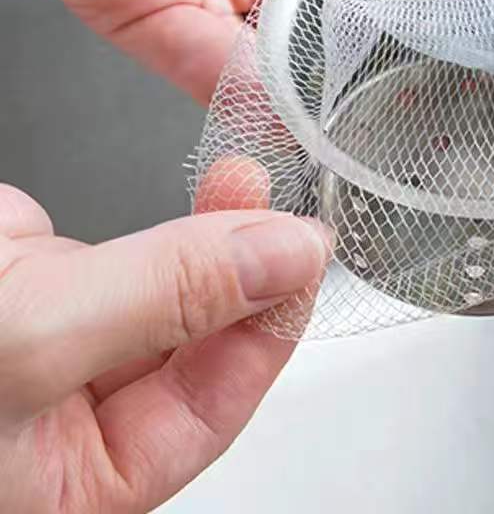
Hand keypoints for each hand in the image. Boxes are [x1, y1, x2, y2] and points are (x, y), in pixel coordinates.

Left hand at [0, 0, 493, 103]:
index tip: (477, 37)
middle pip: (349, 26)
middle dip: (384, 66)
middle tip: (434, 103)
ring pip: (288, 64)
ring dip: (322, 96)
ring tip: (371, 127)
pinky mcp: (161, 23)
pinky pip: (213, 77)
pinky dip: (249, 102)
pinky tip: (290, 119)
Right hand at [0, 158, 329, 513]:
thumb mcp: (34, 342)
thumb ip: (166, 297)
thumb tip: (283, 258)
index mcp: (79, 475)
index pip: (213, 404)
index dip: (270, 326)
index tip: (305, 253)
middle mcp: (74, 407)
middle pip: (198, 335)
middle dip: (244, 259)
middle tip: (275, 196)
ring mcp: (60, 333)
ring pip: (168, 281)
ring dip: (212, 223)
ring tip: (245, 172)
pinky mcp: (37, 275)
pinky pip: (122, 238)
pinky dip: (160, 201)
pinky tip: (200, 174)